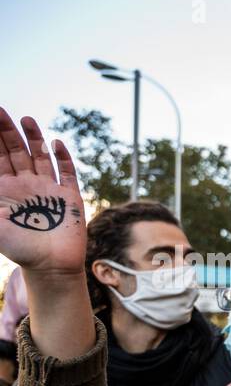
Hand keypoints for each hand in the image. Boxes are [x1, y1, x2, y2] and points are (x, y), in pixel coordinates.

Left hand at [0, 110, 84, 273]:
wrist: (51, 267)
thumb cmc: (18, 248)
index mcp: (5, 190)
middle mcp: (26, 185)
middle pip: (15, 152)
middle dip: (6, 132)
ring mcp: (48, 189)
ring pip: (40, 157)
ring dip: (34, 138)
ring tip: (26, 119)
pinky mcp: (69, 197)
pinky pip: (67, 172)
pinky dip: (62, 157)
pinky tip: (55, 143)